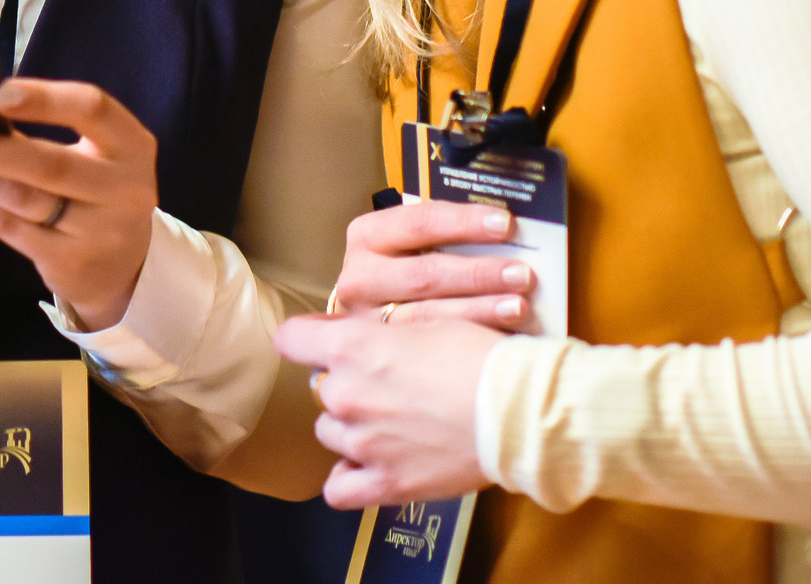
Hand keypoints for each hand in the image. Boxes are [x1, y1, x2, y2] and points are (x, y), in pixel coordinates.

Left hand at [0, 78, 156, 331]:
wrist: (124, 265)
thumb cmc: (99, 187)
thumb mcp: (102, 149)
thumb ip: (56, 120)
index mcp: (132, 145)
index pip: (93, 110)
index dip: (45, 99)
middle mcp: (121, 188)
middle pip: (47, 164)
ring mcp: (94, 231)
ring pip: (20, 198)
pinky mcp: (65, 262)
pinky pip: (6, 227)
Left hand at [275, 313, 501, 508]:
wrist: (518, 409)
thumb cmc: (481, 358)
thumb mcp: (426, 322)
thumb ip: (378, 333)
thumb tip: (350, 336)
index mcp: (354, 348)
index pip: (292, 338)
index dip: (307, 339)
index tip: (320, 343)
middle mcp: (348, 395)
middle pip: (320, 388)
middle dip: (347, 384)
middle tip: (388, 384)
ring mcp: (363, 443)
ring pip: (330, 433)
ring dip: (353, 427)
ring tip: (394, 422)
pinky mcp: (386, 482)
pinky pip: (339, 488)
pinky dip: (349, 477)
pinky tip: (369, 464)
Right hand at [331, 199, 534, 328]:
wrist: (370, 312)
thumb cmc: (404, 269)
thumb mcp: (412, 244)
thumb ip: (447, 236)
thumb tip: (509, 230)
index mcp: (368, 235)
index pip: (421, 223)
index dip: (466, 223)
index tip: (507, 224)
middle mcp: (361, 277)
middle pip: (426, 274)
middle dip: (479, 273)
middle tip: (523, 274)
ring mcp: (367, 320)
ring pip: (429, 316)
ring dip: (480, 310)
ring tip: (519, 307)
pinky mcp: (382, 354)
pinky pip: (430, 348)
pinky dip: (469, 339)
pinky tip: (498, 338)